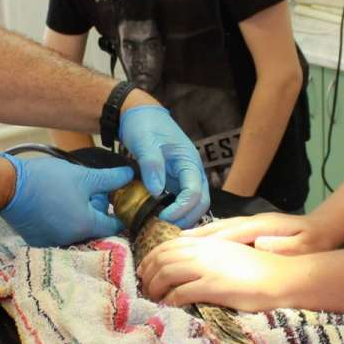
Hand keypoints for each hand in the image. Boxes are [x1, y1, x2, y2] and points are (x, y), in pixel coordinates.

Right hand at [0, 153, 131, 247]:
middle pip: (95, 229)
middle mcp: (72, 240)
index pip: (114, 226)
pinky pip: (59, 234)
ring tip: (73, 195)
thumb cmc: (47, 180)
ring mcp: (54, 243)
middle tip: (92, 192)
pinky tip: (57, 204)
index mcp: (86, 226)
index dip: (119, 213)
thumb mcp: (83, 176)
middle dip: (97, 212)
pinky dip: (63, 222)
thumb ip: (110, 179)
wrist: (8, 187)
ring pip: (77, 232)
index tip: (119, 202)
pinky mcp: (39, 241)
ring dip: (80, 217)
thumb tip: (131, 175)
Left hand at [118, 105, 208, 227]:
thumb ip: (152, 165)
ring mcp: (185, 178)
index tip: (162, 217)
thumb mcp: (145, 142)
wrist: (141, 115)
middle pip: (201, 203)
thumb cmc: (144, 125)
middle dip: (186, 219)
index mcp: (189, 161)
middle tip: (163, 228)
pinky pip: (182, 202)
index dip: (181, 208)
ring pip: (195, 205)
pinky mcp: (176, 182)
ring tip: (161, 227)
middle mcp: (192, 172)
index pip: (194, 192)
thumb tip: (157, 191)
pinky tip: (160, 220)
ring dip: (183, 219)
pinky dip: (176, 214)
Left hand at [136, 236, 301, 311]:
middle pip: (163, 258)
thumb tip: (191, 262)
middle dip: (148, 272)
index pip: (170, 245)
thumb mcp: (231, 253)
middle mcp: (204, 252)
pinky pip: (181, 292)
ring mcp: (208, 268)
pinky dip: (169, 300)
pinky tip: (168, 306)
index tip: (145, 269)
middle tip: (143, 286)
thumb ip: (211, 254)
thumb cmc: (260, 269)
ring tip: (153, 298)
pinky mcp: (213, 286)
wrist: (281, 277)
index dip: (152, 256)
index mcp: (209, 243)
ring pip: (167, 273)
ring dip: (155, 287)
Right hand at [181, 212, 339, 255]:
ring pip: (218, 230)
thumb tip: (261, 243)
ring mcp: (249, 224)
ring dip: (197, 237)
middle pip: (217, 229)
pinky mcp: (250, 229)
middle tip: (169, 246)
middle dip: (194, 237)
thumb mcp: (300, 245)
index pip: (229, 232)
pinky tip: (196, 244)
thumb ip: (281, 244)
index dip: (207, 239)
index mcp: (260, 226)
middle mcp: (250, 222)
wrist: (321, 230)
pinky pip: (224, 233)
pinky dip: (208, 238)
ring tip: (175, 245)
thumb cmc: (311, 242)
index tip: (186, 246)